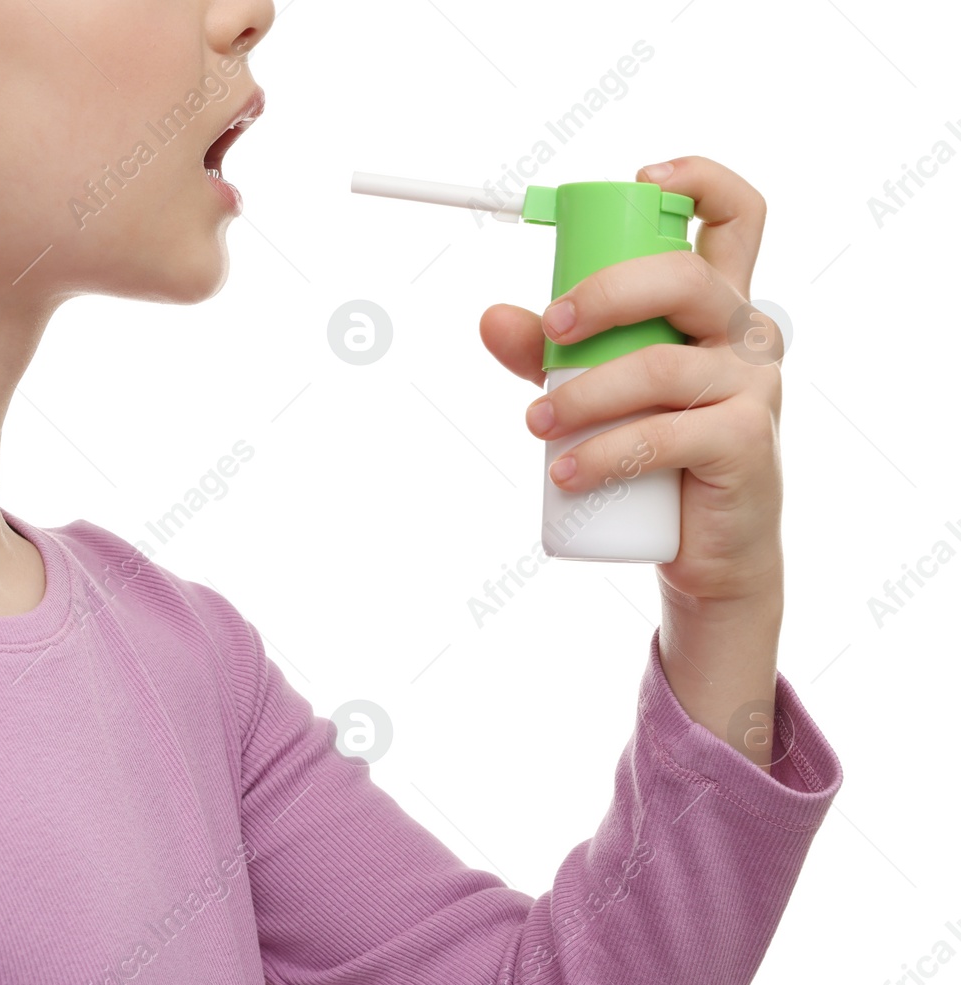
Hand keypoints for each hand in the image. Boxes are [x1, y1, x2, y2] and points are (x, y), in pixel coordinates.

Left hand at [479, 157, 786, 763]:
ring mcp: (752, 387)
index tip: (640, 178)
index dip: (698, 179)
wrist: (701, 549)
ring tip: (535, 424)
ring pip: (660, 367)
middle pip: (685, 278)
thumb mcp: (591, 391)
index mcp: (716, 302)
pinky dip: (602, 453)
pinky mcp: (745, 445)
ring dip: (582, 394)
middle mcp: (744, 332)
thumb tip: (490, 317)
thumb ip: (544, 352)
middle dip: (606, 292)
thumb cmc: (649, 452)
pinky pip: (666, 436)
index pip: (736, 214)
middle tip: (550, 331)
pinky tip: (564, 472)